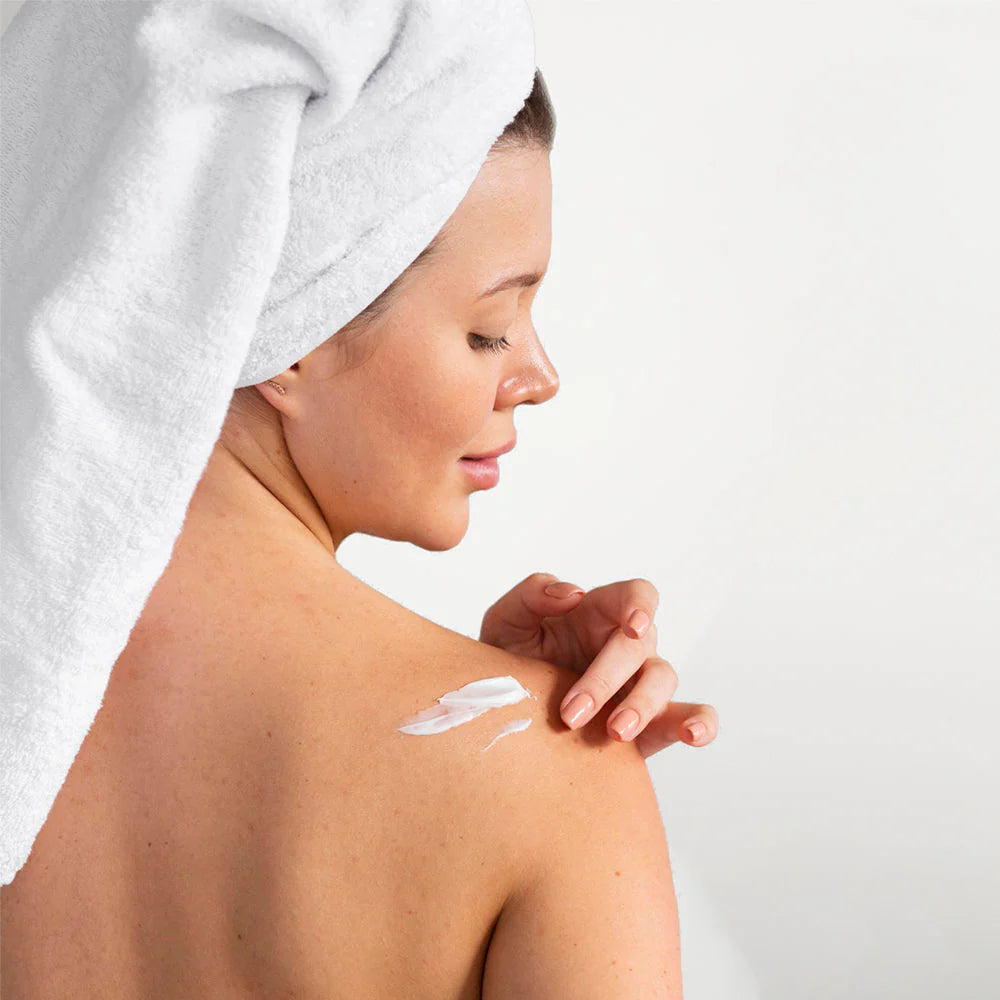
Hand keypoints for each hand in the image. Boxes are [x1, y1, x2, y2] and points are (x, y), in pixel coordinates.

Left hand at [478, 572, 718, 758]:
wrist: (506, 714)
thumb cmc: (511, 659)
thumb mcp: (506, 621)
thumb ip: (531, 595)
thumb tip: (573, 592)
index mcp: (599, 613)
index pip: (636, 596)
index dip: (640, 605)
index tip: (633, 625)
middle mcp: (627, 645)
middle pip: (639, 647)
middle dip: (606, 679)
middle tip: (571, 713)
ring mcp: (641, 683)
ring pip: (664, 681)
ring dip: (642, 705)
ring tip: (614, 733)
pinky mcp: (651, 724)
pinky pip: (689, 717)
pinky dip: (700, 723)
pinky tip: (692, 733)